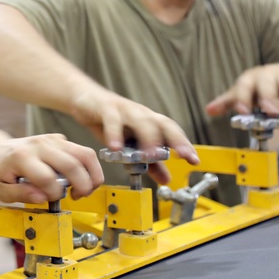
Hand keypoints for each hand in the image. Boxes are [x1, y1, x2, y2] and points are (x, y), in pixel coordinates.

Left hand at [0, 133, 103, 203]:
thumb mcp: (0, 190)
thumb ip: (20, 195)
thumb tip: (42, 198)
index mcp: (21, 157)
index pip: (47, 178)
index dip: (54, 194)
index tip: (51, 199)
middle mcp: (38, 145)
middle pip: (71, 165)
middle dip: (82, 186)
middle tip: (77, 197)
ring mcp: (50, 139)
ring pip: (84, 154)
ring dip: (91, 175)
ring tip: (83, 189)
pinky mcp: (59, 139)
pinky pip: (82, 151)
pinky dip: (88, 167)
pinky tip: (77, 179)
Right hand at [70, 88, 198, 183]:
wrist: (84, 99)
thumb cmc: (109, 121)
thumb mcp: (129, 144)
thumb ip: (147, 162)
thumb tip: (166, 179)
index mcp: (150, 122)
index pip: (172, 132)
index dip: (184, 144)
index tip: (194, 160)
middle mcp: (141, 114)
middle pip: (163, 124)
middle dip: (176, 139)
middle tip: (182, 156)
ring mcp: (125, 109)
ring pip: (141, 120)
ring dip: (148, 138)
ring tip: (150, 156)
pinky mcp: (106, 108)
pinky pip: (112, 120)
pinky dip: (114, 134)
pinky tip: (115, 148)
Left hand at [206, 63, 278, 118]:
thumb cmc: (261, 87)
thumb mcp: (244, 93)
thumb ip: (229, 102)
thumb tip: (209, 110)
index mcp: (249, 78)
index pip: (243, 87)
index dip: (242, 99)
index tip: (242, 111)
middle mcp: (267, 74)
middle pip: (266, 84)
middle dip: (268, 98)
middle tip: (270, 112)